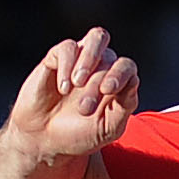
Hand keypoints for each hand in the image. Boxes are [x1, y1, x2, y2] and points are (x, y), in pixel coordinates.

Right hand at [6, 26, 139, 160]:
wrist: (44, 140)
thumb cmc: (79, 134)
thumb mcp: (107, 129)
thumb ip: (125, 106)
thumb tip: (133, 80)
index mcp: (117, 83)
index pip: (127, 67)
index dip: (120, 74)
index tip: (107, 90)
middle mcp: (101, 66)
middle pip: (110, 58)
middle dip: (97, 82)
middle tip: (84, 108)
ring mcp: (80, 59)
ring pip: (97, 38)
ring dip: (90, 58)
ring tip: (78, 83)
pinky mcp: (57, 57)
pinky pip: (68, 48)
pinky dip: (67, 65)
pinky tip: (63, 88)